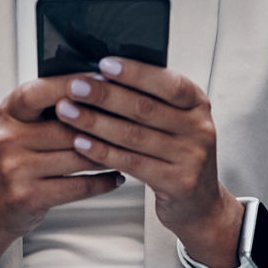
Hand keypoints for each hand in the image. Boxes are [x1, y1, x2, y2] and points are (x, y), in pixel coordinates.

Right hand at [0, 79, 123, 239]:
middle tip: (132, 121)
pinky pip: (77, 186)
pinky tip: (116, 176)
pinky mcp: (27, 196)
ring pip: (77, 157)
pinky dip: (102, 182)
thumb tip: (98, 85)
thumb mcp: (24, 126)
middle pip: (67, 127)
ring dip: (109, 154)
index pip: (39, 92)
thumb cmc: (18, 159)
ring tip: (130, 149)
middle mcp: (8, 138)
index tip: (103, 81)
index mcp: (8, 113)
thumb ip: (50, 107)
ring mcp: (15, 169)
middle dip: (103, 125)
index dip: (71, 85)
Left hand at [53, 57, 243, 252]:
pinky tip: (80, 142)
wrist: (199, 202)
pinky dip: (102, 151)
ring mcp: (191, 157)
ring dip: (95, 122)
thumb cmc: (176, 152)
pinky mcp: (177, 183)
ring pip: (134, 136)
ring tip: (67, 112)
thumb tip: (102, 74)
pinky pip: (131, 163)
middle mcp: (199, 128)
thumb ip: (150, 98)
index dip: (135, 73)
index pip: (168, 82)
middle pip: (145, 108)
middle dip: (105, 95)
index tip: (104, 64)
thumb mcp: (176, 121)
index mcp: (198, 104)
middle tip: (75, 87)